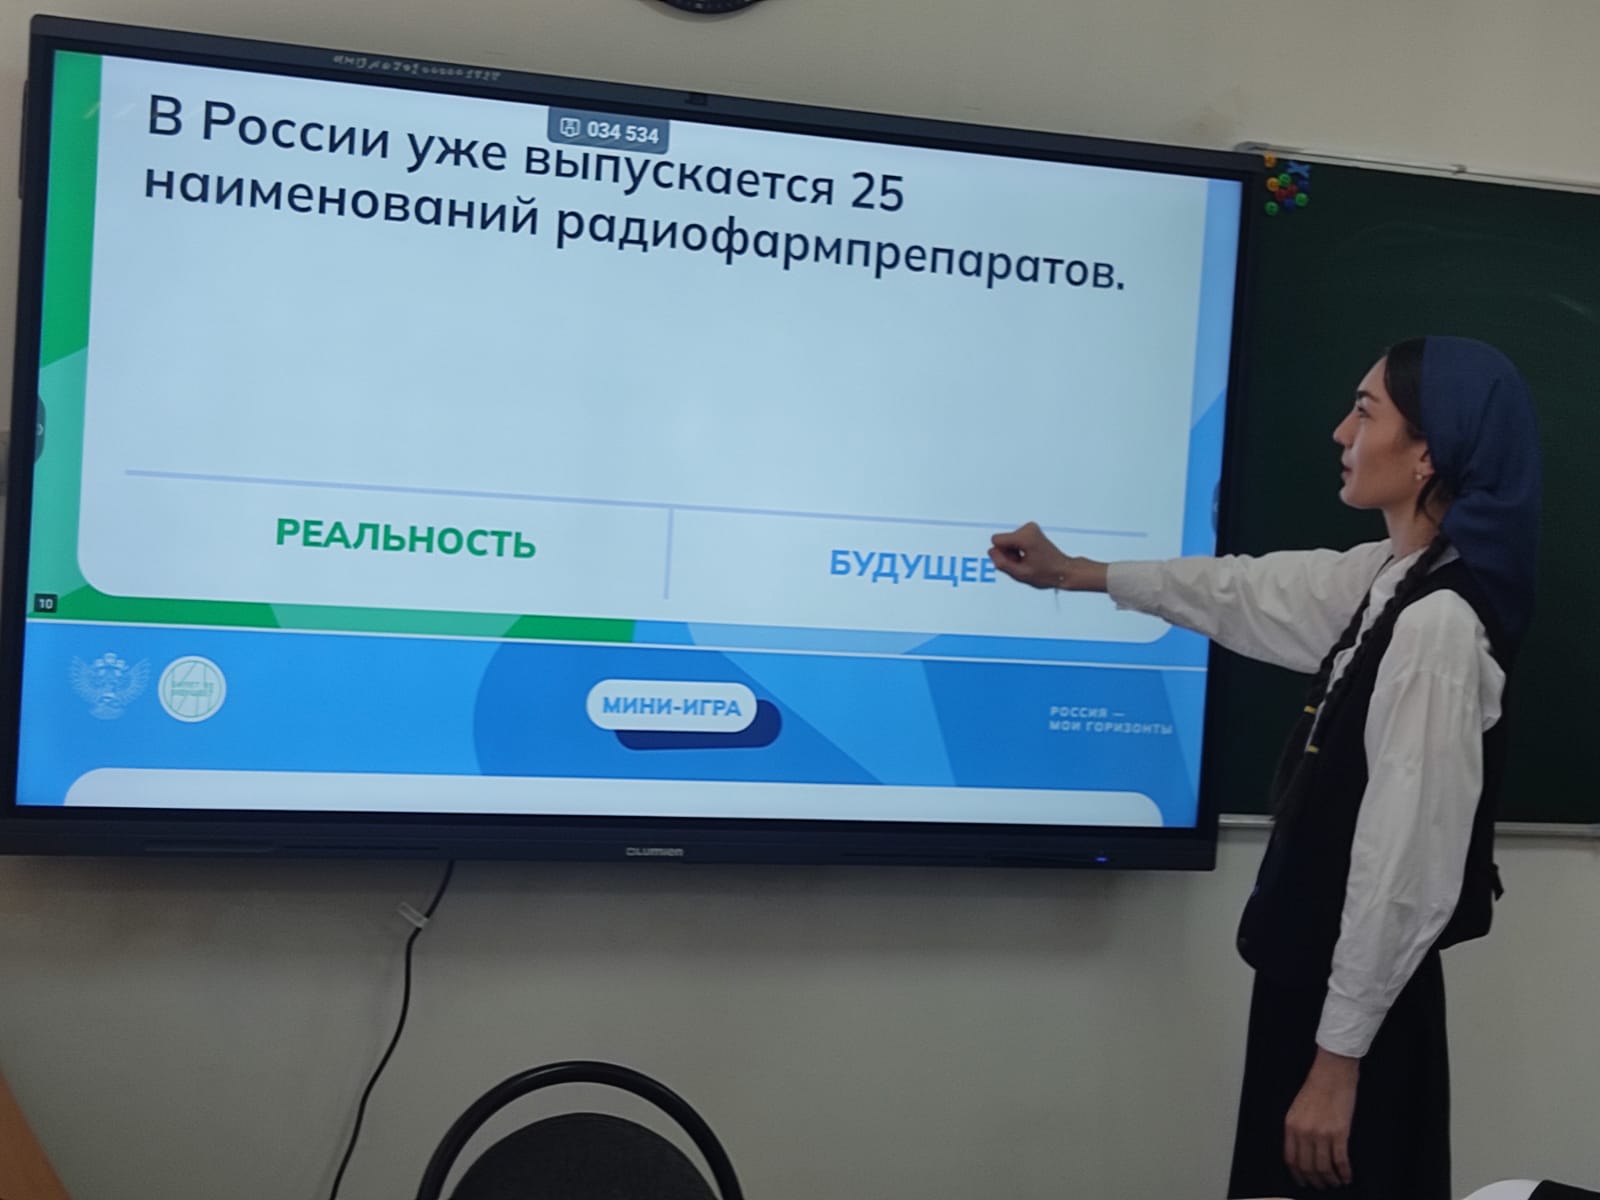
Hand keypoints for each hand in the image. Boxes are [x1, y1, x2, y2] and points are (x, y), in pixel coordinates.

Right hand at [988, 522, 1104, 591]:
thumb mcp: (1020, 574)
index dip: (1002, 554)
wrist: (1063, 570)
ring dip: (1014, 553)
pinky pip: (1014, 540)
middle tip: (1024, 563)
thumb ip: (1001, 563)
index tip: (1016, 561)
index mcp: (1025, 537)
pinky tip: (1030, 557)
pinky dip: (1018, 550)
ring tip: (1028, 561)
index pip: (996, 540)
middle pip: (1002, 540)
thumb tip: (991, 552)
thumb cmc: (1046, 573)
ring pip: (1007, 541)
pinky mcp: (1031, 530)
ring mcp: (1030, 528)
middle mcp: (1028, 528)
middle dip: (1008, 554)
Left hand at [1284, 1048, 1358, 1190]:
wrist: (1332, 1074)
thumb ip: (1297, 1130)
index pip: (1291, 1159)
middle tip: (1322, 1186)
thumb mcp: (1297, 1109)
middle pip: (1307, 1167)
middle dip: (1315, 1181)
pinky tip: (1347, 1177)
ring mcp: (1321, 1134)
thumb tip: (1302, 1153)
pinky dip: (1344, 1173)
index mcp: (1290, 1126)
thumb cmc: (1316, 1088)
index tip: (1303, 1182)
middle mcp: (1304, 1132)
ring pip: (1324, 1168)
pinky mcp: (1339, 1133)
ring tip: (1336, 1183)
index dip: (1297, 1175)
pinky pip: (1341, 1161)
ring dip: (1331, 1180)